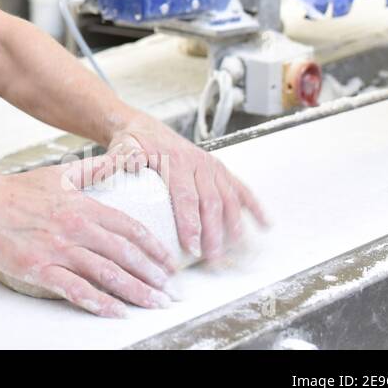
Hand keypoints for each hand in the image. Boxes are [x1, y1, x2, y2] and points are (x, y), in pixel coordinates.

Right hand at [0, 160, 180, 317]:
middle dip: (152, 275)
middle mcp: (75, 227)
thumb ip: (92, 170)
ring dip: (135, 291)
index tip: (168, 262)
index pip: (129, 228)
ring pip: (106, 273)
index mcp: (83, 205)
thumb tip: (119, 159)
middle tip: (170, 290)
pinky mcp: (40, 268)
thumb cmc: (16, 191)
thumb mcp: (58, 174)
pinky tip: (115, 311)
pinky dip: (99, 302)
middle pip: (125, 254)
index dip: (153, 248)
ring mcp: (58, 249)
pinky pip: (75, 289)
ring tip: (153, 304)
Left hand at [102, 113, 270, 261]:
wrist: (145, 128)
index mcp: (175, 161)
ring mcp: (212, 167)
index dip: (190, 223)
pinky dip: (254, 206)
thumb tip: (131, 164)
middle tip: (212, 258)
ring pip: (229, 198)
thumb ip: (123, 156)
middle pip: (211, 202)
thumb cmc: (133, 143)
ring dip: (234, 225)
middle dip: (214, 232)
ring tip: (234, 250)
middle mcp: (198, 163)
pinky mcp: (220, 170)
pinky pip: (240, 188)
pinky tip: (264, 224)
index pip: (185, 196)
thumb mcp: (122, 146)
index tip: (192, 246)